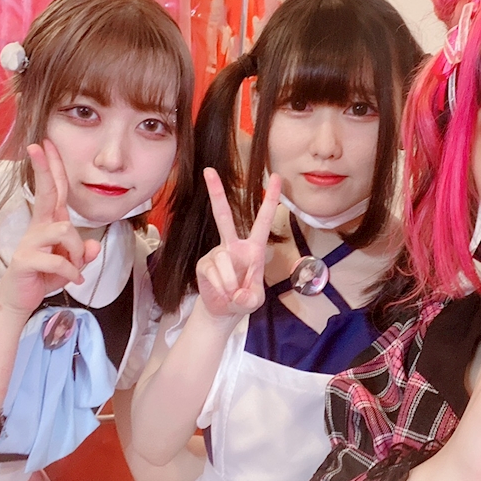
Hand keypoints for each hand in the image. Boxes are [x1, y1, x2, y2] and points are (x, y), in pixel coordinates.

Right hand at [0, 140, 100, 316]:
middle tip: (38, 146)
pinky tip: (73, 280)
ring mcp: (30, 242)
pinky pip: (58, 261)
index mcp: (50, 222)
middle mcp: (39, 227)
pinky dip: (71, 272)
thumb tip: (93, 246)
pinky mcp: (26, 260)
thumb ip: (84, 252)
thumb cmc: (45, 275)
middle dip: (45, 169)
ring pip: (65, 230)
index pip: (54, 190)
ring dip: (77, 251)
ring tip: (76, 267)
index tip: (45, 144)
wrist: (20, 298)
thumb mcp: (72, 263)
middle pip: (46, 193)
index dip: (51, 168)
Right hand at [196, 168, 280, 319]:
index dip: (270, 199)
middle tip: (208, 170)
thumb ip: (251, 298)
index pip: (263, 220)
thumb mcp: (255, 301)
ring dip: (230, 282)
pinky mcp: (203, 264)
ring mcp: (217, 253)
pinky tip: (222, 293)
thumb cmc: (244, 299)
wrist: (223, 310)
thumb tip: (239, 294)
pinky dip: (220, 288)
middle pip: (223, 216)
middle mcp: (234, 245)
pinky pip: (213, 273)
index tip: (277, 177)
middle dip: (216, 193)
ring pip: (223, 259)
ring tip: (233, 293)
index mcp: (253, 248)